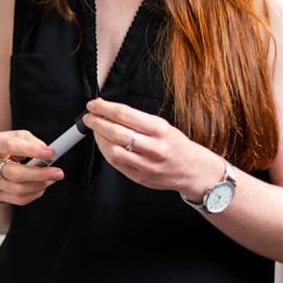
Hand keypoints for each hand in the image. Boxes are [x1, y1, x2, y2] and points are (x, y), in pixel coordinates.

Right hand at [0, 130, 63, 205]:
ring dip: (40, 185)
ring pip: (18, 190)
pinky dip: (35, 193)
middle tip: (58, 172)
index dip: (32, 150)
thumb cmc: (4, 149)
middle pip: (16, 174)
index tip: (50, 153)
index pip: (10, 146)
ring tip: (52, 178)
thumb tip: (46, 151)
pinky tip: (42, 186)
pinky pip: (19, 199)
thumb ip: (30, 141)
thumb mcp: (15, 137)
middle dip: (40, 174)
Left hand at [82, 99, 222, 197]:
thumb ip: (138, 120)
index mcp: (160, 130)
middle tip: (89, 117)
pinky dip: (105, 151)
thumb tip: (110, 111)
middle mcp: (154, 148)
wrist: (192, 170)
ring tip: (95, 130)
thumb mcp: (163, 125)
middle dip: (97, 122)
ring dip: (99, 138)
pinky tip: (103, 144)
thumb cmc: (176, 145)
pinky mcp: (139, 177)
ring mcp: (146, 165)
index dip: (105, 108)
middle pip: (116, 133)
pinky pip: (116, 163)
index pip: (126, 115)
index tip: (94, 105)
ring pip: (113, 150)